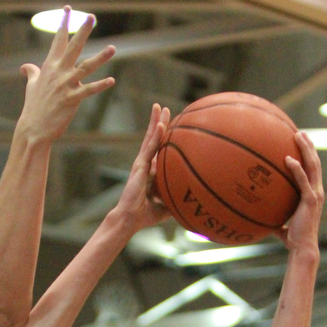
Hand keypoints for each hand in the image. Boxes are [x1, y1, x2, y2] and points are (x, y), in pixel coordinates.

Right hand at [18, 7, 115, 142]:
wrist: (34, 128)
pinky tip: (111, 80)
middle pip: (73, 47)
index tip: (68, 9)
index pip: (58, 40)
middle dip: (83, 31)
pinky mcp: (71, 100)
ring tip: (113, 47)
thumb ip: (31, 73)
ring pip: (85, 67)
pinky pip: (88, 91)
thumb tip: (25, 67)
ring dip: (100, 57)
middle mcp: (58, 72)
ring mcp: (65, 85)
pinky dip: (100, 86)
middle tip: (92, 16)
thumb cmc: (34, 107)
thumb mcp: (31, 86)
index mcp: (49, 66)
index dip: (64, 23)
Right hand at [112, 103, 171, 232]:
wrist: (130, 219)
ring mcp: (141, 164)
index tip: (171, 126)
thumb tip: (196, 200)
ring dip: (155, 121)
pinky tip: (160, 124)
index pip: (158, 151)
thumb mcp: (167, 205)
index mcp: (151, 172)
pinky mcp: (139, 166)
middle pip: (153, 139)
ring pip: (150, 138)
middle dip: (158, 123)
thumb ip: (178, 198)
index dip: (163, 138)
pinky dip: (155, 136)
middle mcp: (145, 165)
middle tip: (164, 108)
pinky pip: (149, 148)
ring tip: (159, 107)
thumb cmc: (146, 216)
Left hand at [275, 131, 323, 253]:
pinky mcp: (310, 200)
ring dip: (306, 150)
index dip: (308, 156)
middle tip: (300, 132)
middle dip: (309, 146)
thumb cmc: (292, 238)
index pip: (312, 170)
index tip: (301, 143)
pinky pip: (303, 181)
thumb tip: (259, 217)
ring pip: (312, 166)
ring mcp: (315, 194)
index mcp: (312, 194)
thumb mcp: (282, 223)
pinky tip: (288, 160)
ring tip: (298, 136)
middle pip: (315, 163)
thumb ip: (274, 217)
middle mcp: (317, 191)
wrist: (301, 248)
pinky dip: (296, 169)